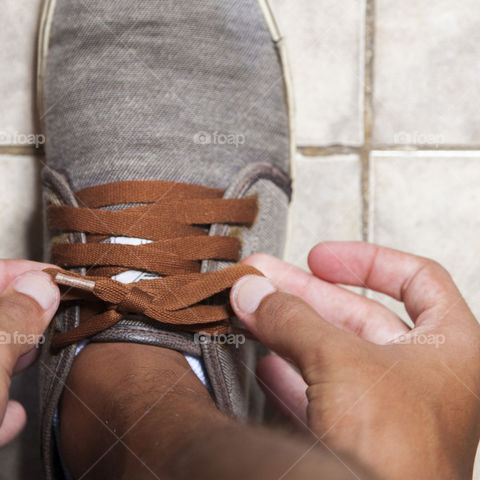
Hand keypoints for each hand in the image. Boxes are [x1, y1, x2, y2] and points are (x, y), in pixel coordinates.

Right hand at [231, 241, 479, 479]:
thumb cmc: (395, 451)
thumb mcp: (338, 360)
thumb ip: (292, 317)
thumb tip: (256, 290)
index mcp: (454, 348)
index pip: (418, 279)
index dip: (367, 260)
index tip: (322, 257)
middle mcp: (430, 377)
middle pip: (364, 316)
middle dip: (307, 296)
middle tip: (264, 281)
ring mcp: (398, 412)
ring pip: (338, 356)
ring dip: (291, 332)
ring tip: (252, 312)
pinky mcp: (366, 441)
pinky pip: (325, 396)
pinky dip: (292, 376)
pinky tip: (262, 364)